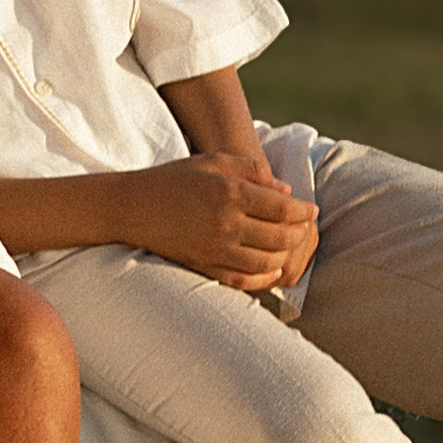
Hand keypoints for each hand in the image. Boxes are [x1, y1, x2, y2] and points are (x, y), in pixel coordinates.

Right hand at [126, 153, 318, 294]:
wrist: (132, 207)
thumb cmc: (175, 179)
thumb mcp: (213, 161)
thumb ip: (252, 169)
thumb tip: (286, 190)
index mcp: (228, 192)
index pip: (283, 208)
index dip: (303, 211)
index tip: (310, 210)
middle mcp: (224, 223)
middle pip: (281, 237)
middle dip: (300, 234)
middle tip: (304, 229)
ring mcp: (214, 249)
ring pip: (267, 262)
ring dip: (286, 256)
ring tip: (288, 246)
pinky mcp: (205, 267)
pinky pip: (245, 281)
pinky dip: (265, 278)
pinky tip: (270, 268)